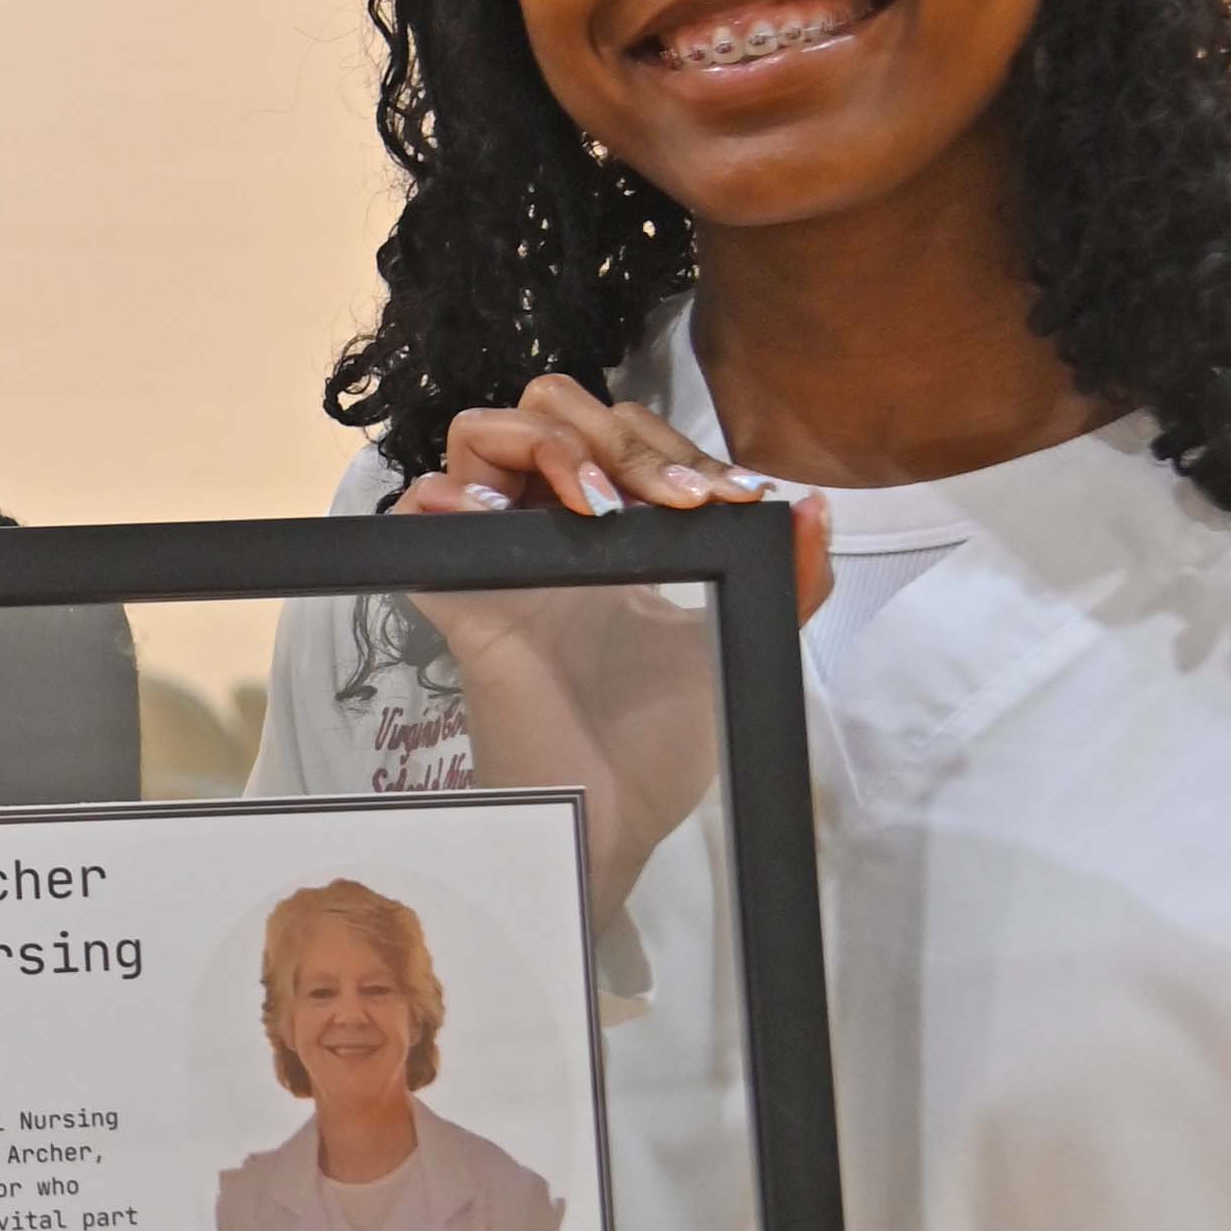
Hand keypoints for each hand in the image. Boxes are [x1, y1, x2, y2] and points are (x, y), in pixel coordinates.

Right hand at [389, 383, 828, 927]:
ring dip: (545, 445)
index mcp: (610, 538)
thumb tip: (815, 507)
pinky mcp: (457, 601)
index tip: (733, 500)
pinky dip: (447, 495)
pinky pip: (415, 513)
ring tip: (594, 507)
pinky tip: (503, 518)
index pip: (622, 434)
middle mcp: (548, 536)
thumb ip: (787, 582)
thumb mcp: (738, 645)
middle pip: (550, 409)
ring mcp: (496, 563)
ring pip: (481, 432)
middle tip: (666, 504)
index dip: (675, 447)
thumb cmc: (667, 746)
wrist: (616, 821)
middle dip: (616, 435)